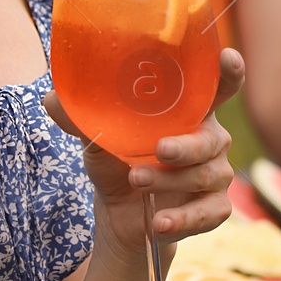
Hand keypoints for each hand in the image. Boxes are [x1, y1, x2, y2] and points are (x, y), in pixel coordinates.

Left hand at [45, 47, 243, 254]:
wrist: (120, 215)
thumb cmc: (117, 161)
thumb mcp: (99, 139)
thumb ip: (83, 118)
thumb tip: (52, 97)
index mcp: (190, 111)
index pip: (219, 86)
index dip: (229, 71)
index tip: (228, 57)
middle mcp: (210, 138)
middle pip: (212, 137)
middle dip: (186, 145)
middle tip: (160, 149)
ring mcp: (216, 173)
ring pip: (207, 174)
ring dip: (171, 180)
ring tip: (138, 182)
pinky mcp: (214, 207)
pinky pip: (210, 212)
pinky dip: (184, 218)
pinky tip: (160, 222)